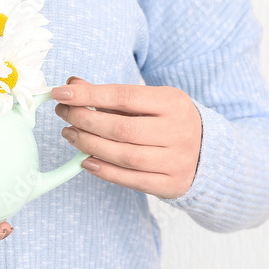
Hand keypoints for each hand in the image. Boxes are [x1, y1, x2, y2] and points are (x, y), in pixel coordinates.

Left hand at [52, 76, 202, 198]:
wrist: (208, 153)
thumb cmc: (167, 122)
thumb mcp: (147, 101)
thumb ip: (110, 95)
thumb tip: (72, 84)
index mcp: (173, 102)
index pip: (124, 96)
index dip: (89, 95)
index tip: (61, 92)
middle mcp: (178, 131)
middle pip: (122, 128)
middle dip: (85, 120)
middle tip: (64, 114)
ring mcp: (177, 160)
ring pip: (124, 156)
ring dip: (89, 145)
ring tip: (69, 134)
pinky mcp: (170, 184)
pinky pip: (130, 180)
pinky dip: (104, 171)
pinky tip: (85, 160)